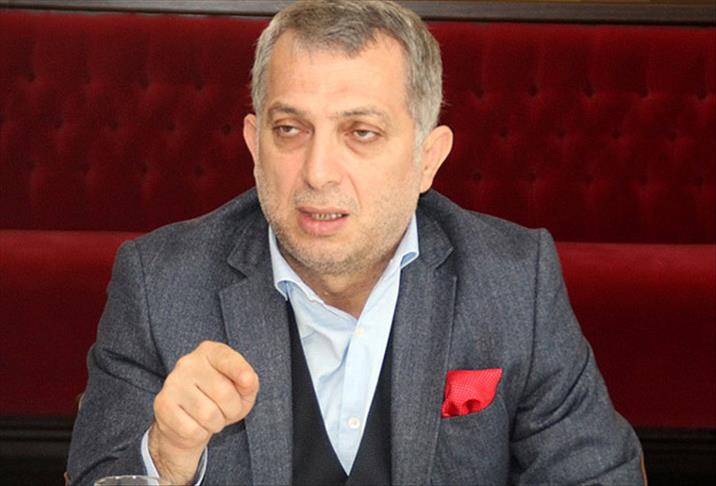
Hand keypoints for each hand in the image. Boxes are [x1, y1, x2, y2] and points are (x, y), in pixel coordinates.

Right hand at [148, 341, 258, 484]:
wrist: (186, 423)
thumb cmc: (220, 400)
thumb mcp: (242, 389)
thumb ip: (249, 382)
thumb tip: (247, 380)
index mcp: (209, 352)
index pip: (225, 358)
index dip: (239, 370)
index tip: (248, 381)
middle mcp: (187, 363)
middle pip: (223, 392)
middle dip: (233, 409)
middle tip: (228, 411)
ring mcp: (172, 383)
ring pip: (208, 414)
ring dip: (217, 423)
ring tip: (212, 418)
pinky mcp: (162, 405)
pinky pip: (192, 430)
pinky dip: (200, 434)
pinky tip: (196, 425)